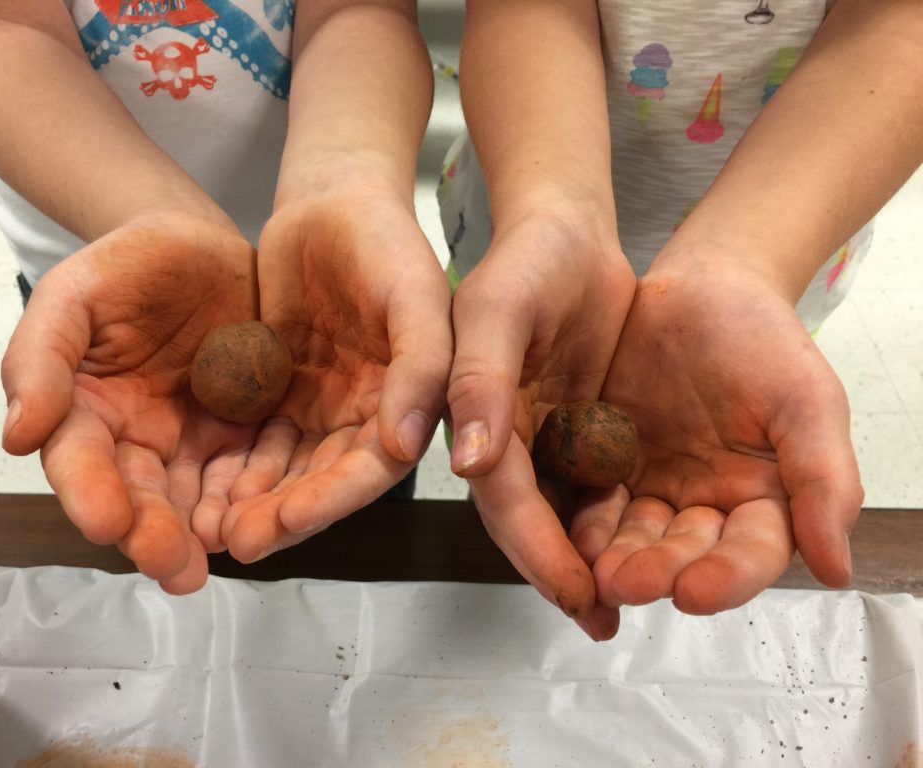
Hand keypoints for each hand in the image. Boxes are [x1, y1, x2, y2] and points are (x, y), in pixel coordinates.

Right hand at [1, 213, 260, 593]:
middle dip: (155, 533)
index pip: (82, 462)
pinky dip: (259, 492)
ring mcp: (196, 439)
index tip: (107, 524)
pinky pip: (254, 467)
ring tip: (226, 553)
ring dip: (209, 528)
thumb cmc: (124, 267)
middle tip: (175, 568)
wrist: (198, 245)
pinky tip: (269, 512)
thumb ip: (41, 358)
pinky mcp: (246, 430)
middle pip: (143, 495)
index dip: (91, 494)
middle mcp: (139, 439)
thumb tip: (18, 437)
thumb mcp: (72, 296)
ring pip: (199, 494)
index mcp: (87, 413)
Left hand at [218, 187, 452, 560]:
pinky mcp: (280, 394)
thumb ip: (421, 367)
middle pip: (325, 480)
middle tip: (236, 539)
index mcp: (410, 402)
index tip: (284, 521)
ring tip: (209, 527)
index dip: (331, 498)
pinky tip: (200, 485)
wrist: (333, 204)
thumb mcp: (415, 295)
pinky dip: (232, 464)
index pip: (374, 467)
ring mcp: (321, 408)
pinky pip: (254, 438)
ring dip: (253, 500)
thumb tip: (407, 445)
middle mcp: (367, 416)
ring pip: (287, 469)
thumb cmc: (385, 242)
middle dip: (282, 513)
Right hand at [446, 213, 635, 638]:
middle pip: (530, 521)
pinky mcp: (576, 430)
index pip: (504, 500)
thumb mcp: (497, 308)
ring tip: (629, 605)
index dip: (537, 550)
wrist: (567, 234)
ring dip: (591, 559)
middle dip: (565, 573)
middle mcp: (502, 440)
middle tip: (605, 621)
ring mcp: (540, 438)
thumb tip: (468, 463)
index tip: (577, 593)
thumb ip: (479, 381)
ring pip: (562, 513)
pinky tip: (646, 545)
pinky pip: (595, 486)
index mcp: (472, 418)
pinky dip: (615, 520)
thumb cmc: (527, 260)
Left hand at [576, 262, 861, 614]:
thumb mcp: (807, 401)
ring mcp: (654, 485)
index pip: (751, 553)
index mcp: (764, 499)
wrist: (702, 288)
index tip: (695, 593)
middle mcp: (706, 503)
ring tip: (595, 568)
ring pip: (636, 534)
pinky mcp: (609, 463)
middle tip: (626, 582)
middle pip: (685, 553)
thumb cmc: (763, 340)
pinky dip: (584, 518)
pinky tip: (570, 531)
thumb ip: (824, 480)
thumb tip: (839, 570)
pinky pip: (594, 497)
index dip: (726, 578)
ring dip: (616, 556)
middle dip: (657, 571)